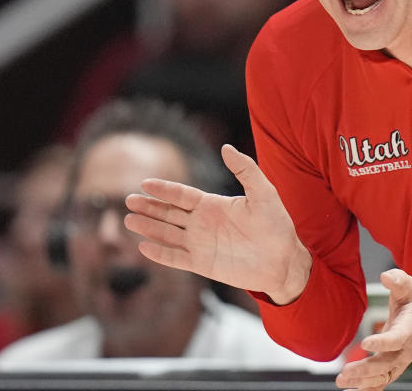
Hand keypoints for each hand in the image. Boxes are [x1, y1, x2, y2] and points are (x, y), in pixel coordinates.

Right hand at [123, 143, 311, 303]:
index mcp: (214, 205)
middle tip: (127, 201)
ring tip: (128, 221)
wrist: (284, 261)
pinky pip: (176, 258)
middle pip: (169, 213)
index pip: (182, 195)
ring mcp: (201, 244)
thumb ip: (246, 169)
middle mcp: (203, 223)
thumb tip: (226, 147)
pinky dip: (160, 254)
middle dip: (149, 207)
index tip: (144, 183)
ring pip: (168, 234)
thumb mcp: (264, 192)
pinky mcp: (203, 264)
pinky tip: (143, 247)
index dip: (164, 189)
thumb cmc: (277, 225)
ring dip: (149, 228)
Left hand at [335, 269, 411, 390]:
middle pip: (387, 364)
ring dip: (363, 383)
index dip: (383, 342)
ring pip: (383, 377)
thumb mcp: (409, 287)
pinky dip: (366, 390)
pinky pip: (381, 383)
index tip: (366, 343)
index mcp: (409, 328)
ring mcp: (399, 362)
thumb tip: (386, 276)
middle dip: (366, 370)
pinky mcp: (393, 369)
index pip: (397, 339)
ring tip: (341, 382)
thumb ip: (398, 280)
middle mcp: (405, 349)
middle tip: (345, 372)